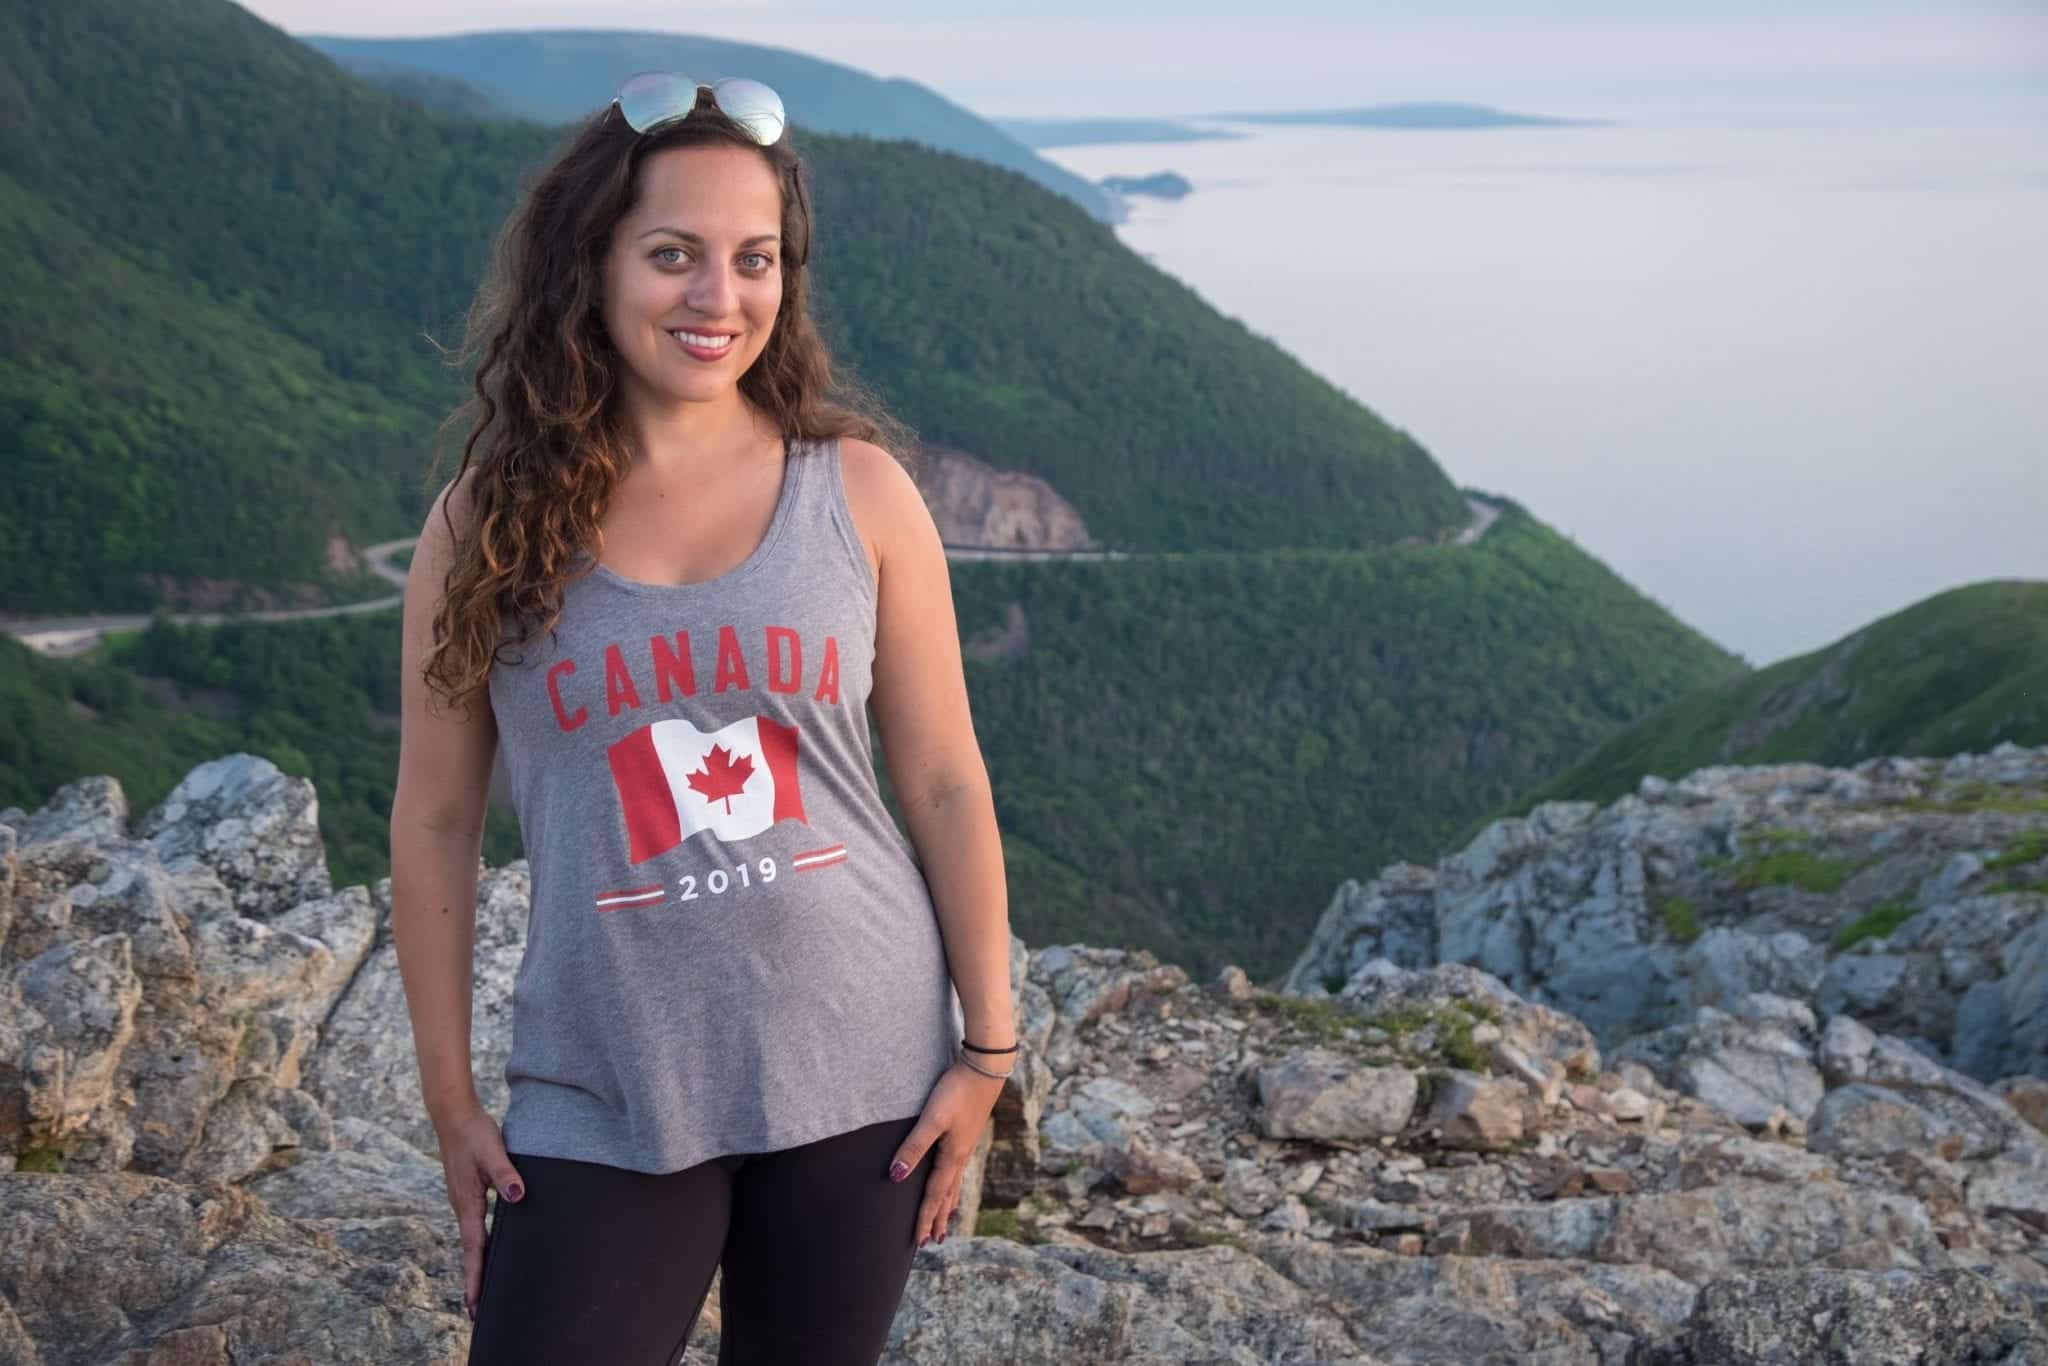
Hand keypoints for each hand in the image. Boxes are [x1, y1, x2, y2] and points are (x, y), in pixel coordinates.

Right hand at [433, 1099, 526, 1321]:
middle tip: (476, 1311)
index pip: (474, 1247)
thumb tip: (518, 1196)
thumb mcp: (492, 1151)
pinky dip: (479, 1243)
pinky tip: (487, 1247)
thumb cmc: (474, 1132)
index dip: (475, 1276)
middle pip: (471, 1250)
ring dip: (477, 1263)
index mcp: (468, 1202)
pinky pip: (474, 1225)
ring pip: (472, 1239)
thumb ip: (506, 1174)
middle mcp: (463, 1206)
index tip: (473, 1303)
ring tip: (482, 1289)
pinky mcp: (467, 1192)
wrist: (453, 1114)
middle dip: (474, 1280)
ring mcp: (463, 1200)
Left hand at [887, 1058, 1008, 1249]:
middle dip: (938, 1218)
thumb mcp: (932, 1119)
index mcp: (952, 1157)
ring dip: (948, 1204)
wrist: (984, 1069)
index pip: (934, 1196)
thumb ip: (914, 1146)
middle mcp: (961, 1156)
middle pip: (947, 1195)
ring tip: (947, 1220)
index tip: (918, 1242)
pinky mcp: (967, 1134)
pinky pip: (958, 1169)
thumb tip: (897, 1176)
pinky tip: (954, 1178)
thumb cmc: (956, 1091)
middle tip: (933, 1241)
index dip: (924, 1218)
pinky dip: (954, 1184)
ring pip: (955, 1184)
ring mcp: (966, 1145)